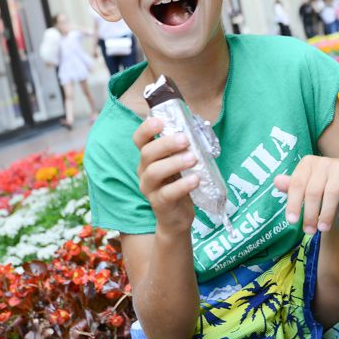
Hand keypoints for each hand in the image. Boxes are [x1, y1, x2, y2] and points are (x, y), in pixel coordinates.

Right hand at [133, 117, 198, 232]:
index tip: (160, 121)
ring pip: (154, 172)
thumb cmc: (180, 183)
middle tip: (185, 139)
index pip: (139, 139)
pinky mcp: (160, 204)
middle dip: (165, 144)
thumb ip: (184, 147)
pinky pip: (167, 193)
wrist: (177, 217)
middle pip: (147, 153)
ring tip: (193, 158)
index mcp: (149, 157)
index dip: (146, 129)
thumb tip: (199, 127)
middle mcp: (144, 170)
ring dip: (174, 163)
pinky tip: (195, 179)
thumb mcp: (180, 163)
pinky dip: (182, 185)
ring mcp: (150, 188)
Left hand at [273, 156, 338, 233]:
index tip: (292, 222)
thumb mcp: (308, 182)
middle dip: (310, 214)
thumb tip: (276, 182)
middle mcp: (325, 162)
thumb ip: (293, 185)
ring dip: (326, 214)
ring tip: (323, 229)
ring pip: (332, 193)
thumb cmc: (326, 182)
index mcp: (308, 163)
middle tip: (309, 232)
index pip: (296, 184)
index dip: (293, 204)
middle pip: (313, 191)